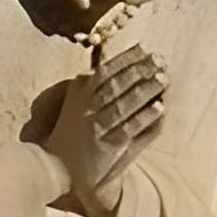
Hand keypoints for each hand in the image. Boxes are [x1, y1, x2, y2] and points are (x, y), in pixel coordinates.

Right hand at [44, 46, 166, 202]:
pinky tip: (159, 107)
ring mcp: (96, 127)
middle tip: (160, 61)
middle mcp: (87, 107)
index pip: (106, 70)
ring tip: (163, 78)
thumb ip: (89, 85)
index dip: (128, 58)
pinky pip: (127, 129)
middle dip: (140, 70)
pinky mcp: (105, 146)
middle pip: (116, 84)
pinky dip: (143, 117)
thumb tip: (108, 62)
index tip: (147, 48)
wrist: (53, 168)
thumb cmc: (69, 135)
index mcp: (80, 93)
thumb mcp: (75, 104)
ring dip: (145, 90)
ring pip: (123, 104)